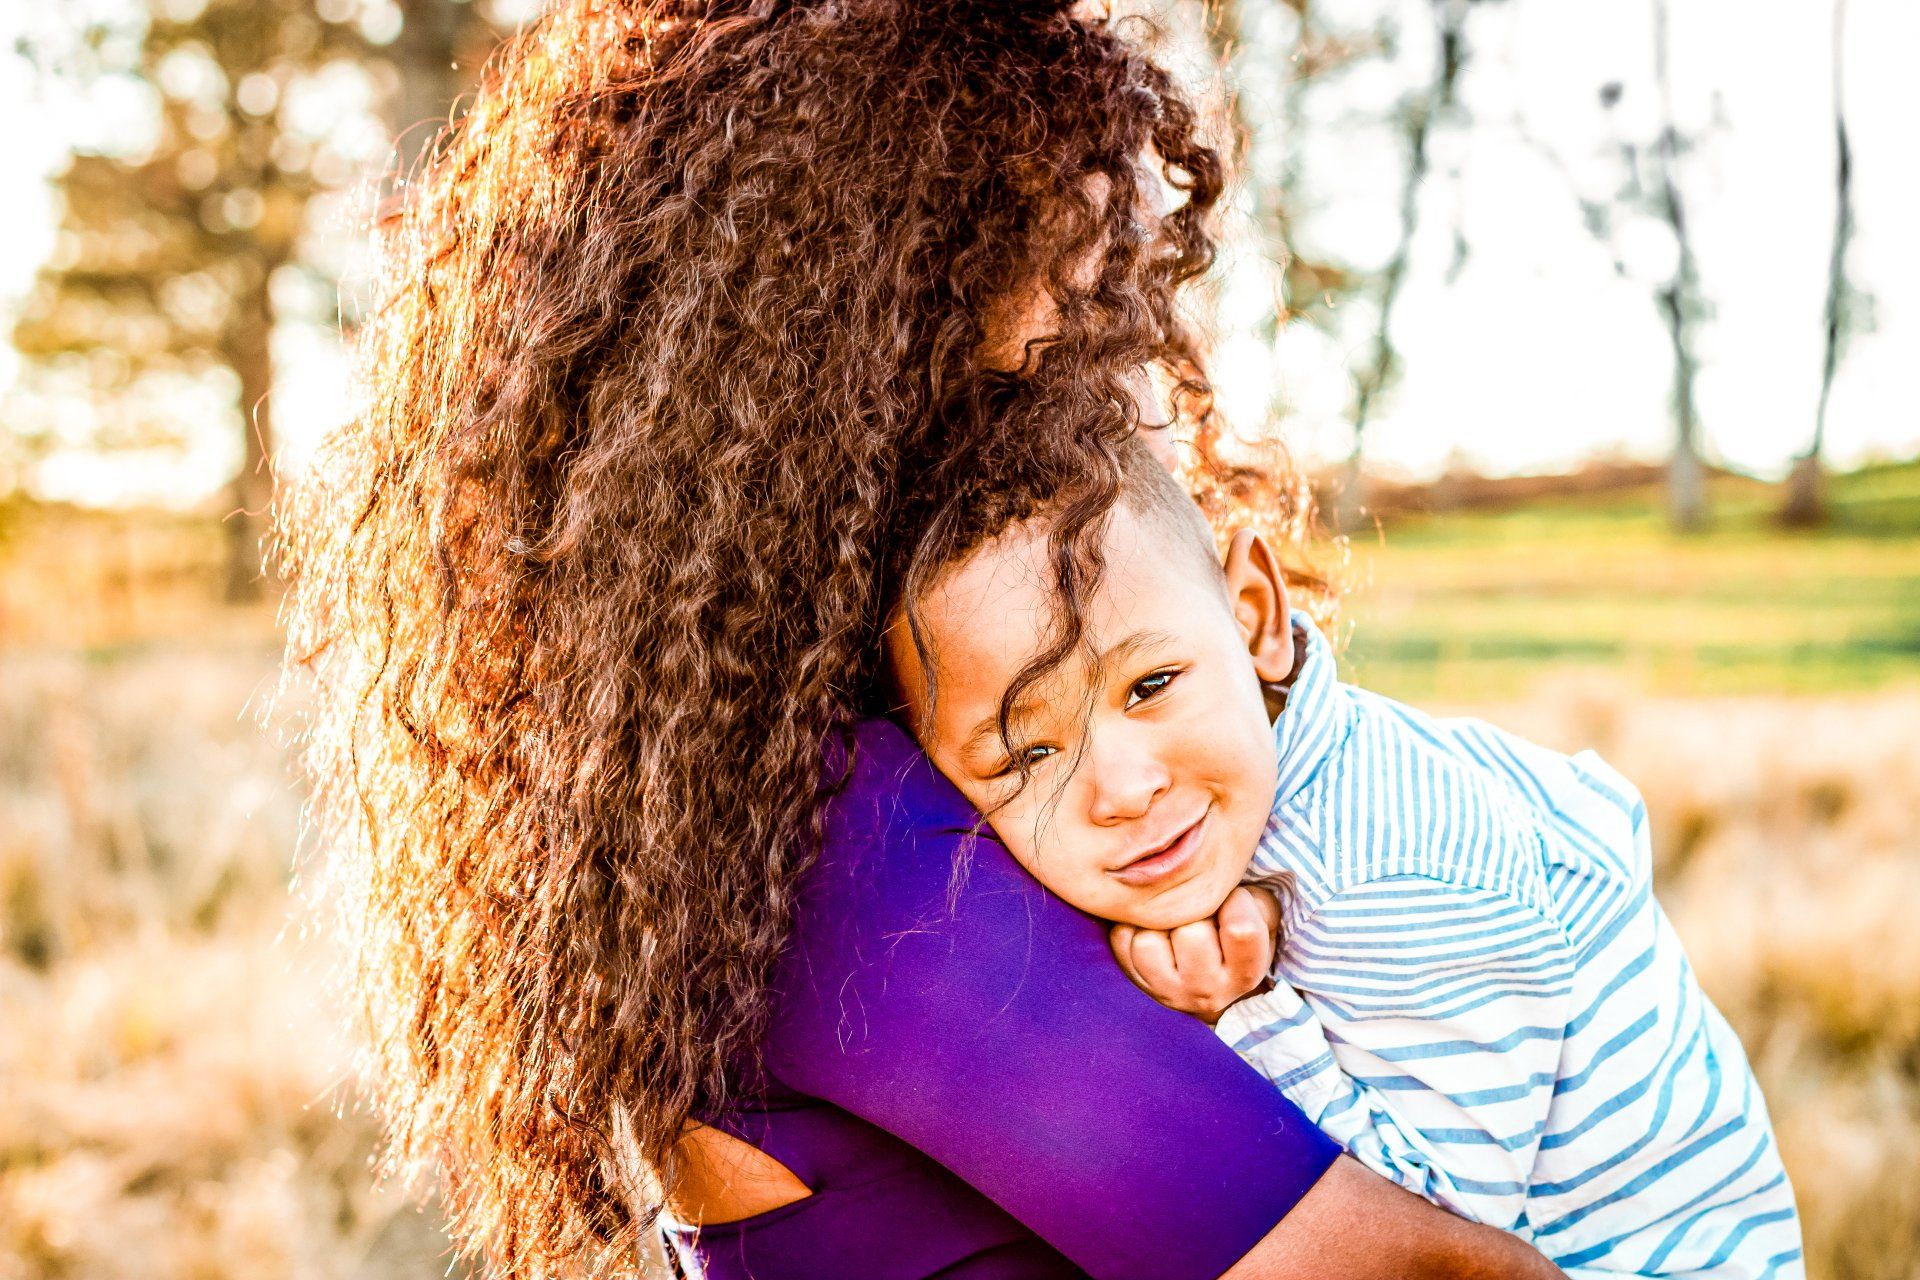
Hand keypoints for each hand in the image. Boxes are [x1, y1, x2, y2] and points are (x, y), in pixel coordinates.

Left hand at [1109, 885, 1282, 1023]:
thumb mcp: (1261, 918)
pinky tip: (1152, 928)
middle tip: (1201, 914)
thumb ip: (1255, 899)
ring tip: (1174, 923)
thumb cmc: (1237, 936)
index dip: (1238, 901)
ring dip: (1159, 923)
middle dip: (1195, 912)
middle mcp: (1206, 992)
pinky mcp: (1135, 981)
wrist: (1207, 977)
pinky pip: (1122, 939)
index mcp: (1244, 975)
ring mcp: (1166, 992)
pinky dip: (1132, 926)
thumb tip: (1217, 879)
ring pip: (1149, 941)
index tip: (1235, 900)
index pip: (1241, 930)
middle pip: (1190, 934)